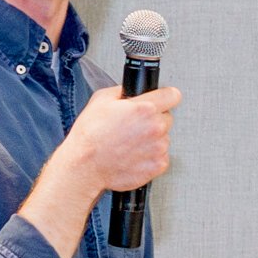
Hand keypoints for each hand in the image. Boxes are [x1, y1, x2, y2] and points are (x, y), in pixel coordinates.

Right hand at [63, 85, 181, 194]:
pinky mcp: (157, 165)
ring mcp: (158, 148)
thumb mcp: (101, 99)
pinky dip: (151, 157)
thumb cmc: (90, 135)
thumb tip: (131, 91)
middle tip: (135, 127)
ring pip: (164, 138)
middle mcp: (155, 127)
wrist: (85, 165)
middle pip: (167, 118)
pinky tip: (134, 156)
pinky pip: (162, 157)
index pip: (172, 95)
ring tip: (130, 144)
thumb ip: (123, 91)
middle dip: (154, 120)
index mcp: (145, 108)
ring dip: (153, 140)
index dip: (166, 96)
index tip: (164, 100)